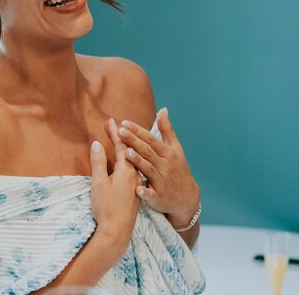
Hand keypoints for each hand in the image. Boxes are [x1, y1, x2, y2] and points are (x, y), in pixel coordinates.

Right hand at [89, 118, 140, 244]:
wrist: (118, 231)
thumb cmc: (106, 207)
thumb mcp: (98, 183)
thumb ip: (98, 163)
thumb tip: (98, 144)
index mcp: (126, 171)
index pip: (122, 147)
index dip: (115, 133)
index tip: (110, 120)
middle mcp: (134, 175)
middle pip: (129, 151)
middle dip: (121, 136)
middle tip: (114, 124)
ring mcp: (136, 184)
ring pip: (133, 160)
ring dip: (126, 147)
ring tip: (121, 138)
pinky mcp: (135, 191)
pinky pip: (134, 168)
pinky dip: (128, 159)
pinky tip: (126, 160)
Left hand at [118, 108, 200, 227]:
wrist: (188, 198)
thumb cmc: (178, 169)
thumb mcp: (175, 149)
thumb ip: (166, 130)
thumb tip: (163, 109)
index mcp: (167, 154)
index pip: (151, 140)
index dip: (138, 131)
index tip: (124, 122)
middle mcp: (165, 166)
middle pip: (148, 152)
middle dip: (134, 142)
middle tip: (120, 132)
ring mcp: (163, 182)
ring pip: (149, 170)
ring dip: (139, 162)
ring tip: (127, 153)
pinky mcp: (159, 197)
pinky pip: (151, 194)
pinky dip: (145, 192)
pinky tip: (137, 189)